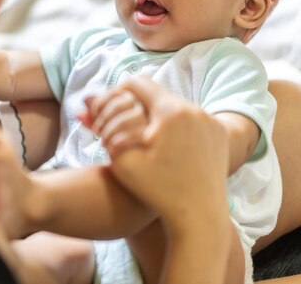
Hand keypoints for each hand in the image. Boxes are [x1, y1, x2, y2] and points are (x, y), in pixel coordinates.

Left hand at [78, 84, 147, 154]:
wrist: (122, 171)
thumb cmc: (112, 147)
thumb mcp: (100, 130)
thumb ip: (93, 116)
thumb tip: (84, 99)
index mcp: (130, 105)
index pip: (117, 93)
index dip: (101, 101)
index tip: (92, 114)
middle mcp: (142, 111)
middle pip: (122, 103)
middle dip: (104, 117)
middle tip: (96, 132)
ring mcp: (149, 125)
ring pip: (131, 117)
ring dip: (111, 130)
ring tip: (103, 143)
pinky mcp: (151, 139)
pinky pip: (137, 133)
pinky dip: (120, 141)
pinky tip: (112, 150)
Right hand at [105, 77, 229, 230]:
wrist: (199, 217)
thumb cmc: (157, 191)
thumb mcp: (121, 160)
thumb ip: (101, 129)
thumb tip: (82, 107)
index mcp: (170, 111)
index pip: (137, 83)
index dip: (118, 93)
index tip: (111, 112)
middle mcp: (194, 109)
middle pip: (157, 94)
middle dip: (138, 107)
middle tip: (125, 128)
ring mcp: (210, 121)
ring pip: (174, 106)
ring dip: (157, 118)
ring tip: (146, 141)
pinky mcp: (218, 134)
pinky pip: (191, 119)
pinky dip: (176, 128)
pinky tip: (167, 150)